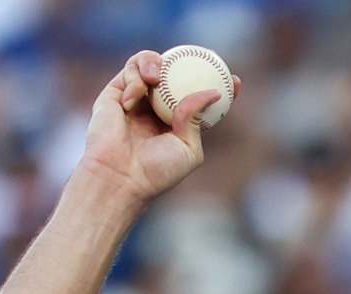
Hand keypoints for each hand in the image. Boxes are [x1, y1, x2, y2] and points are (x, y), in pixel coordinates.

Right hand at [77, 50, 241, 203]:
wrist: (119, 176)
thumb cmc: (155, 171)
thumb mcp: (188, 149)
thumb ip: (197, 118)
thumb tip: (214, 92)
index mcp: (177, 123)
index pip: (200, 99)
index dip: (218, 86)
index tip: (235, 81)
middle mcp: (157, 108)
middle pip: (176, 75)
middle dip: (191, 61)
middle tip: (201, 58)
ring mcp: (137, 99)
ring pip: (151, 65)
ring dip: (155, 62)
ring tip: (156, 76)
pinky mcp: (115, 93)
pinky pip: (130, 72)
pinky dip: (135, 80)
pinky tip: (133, 100)